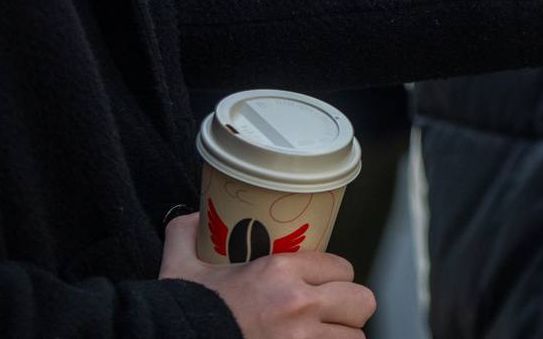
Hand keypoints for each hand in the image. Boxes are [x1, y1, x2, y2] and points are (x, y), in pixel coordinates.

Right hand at [159, 213, 374, 335]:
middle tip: (331, 312)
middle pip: (361, 300)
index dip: (335, 277)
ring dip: (342, 336)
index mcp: (279, 272)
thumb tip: (189, 217)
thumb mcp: (181, 267)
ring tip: (327, 334)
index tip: (322, 285)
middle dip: (349, 307)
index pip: (341, 267)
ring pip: (355, 338)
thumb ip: (186, 235)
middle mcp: (298, 305)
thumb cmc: (181, 312)